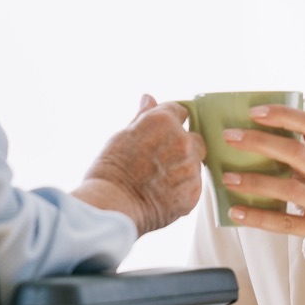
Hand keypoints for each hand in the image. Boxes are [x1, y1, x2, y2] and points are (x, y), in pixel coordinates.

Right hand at [72, 95, 205, 235]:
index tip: (160, 133)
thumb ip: (142, 117)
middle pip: (193, 137)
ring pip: (194, 163)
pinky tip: (161, 194)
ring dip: (181, 168)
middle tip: (158, 160)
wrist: (112, 206)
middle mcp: (182, 141)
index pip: (179, 111)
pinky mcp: (194, 192)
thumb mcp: (122, 136)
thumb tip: (148, 98)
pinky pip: (192, 185)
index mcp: (163, 121)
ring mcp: (190, 167)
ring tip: (156, 181)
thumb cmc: (110, 171)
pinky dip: (181, 188)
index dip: (170, 122)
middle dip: (181, 145)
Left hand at [218, 104, 304, 278]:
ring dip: (255, 182)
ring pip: (291, 189)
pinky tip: (236, 212)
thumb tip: (244, 137)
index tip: (253, 112)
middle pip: (298, 153)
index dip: (284, 115)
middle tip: (229, 138)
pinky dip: (258, 217)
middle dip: (260, 142)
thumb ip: (294, 157)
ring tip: (226, 178)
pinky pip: (286, 222)